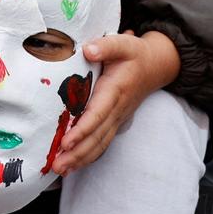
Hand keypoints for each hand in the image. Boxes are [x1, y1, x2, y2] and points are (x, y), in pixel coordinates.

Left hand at [52, 31, 180, 174]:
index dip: (82, 130)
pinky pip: (102, 143)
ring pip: (99, 144)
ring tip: (60, 170)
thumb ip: (106, 46)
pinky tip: (72, 165)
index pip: (97, 114)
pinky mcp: (115, 122)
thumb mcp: (123, 43)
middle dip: (77, 153)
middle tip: (56, 166)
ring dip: (80, 159)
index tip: (66, 141)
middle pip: (96, 137)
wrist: (156, 66)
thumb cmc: (135, 54)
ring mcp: (117, 119)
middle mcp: (117, 110)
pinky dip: (88, 156)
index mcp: (115, 91)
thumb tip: (88, 50)